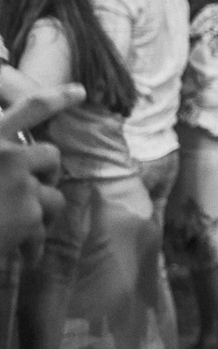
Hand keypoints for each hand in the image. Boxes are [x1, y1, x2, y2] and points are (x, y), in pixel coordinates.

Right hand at [0, 83, 85, 262]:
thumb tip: (15, 153)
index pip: (31, 108)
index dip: (58, 97)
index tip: (80, 91)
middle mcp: (8, 156)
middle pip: (51, 156)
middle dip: (46, 174)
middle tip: (34, 189)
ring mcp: (21, 186)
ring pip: (53, 196)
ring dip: (41, 213)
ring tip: (19, 227)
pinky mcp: (28, 217)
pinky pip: (43, 230)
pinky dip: (32, 246)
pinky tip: (23, 257)